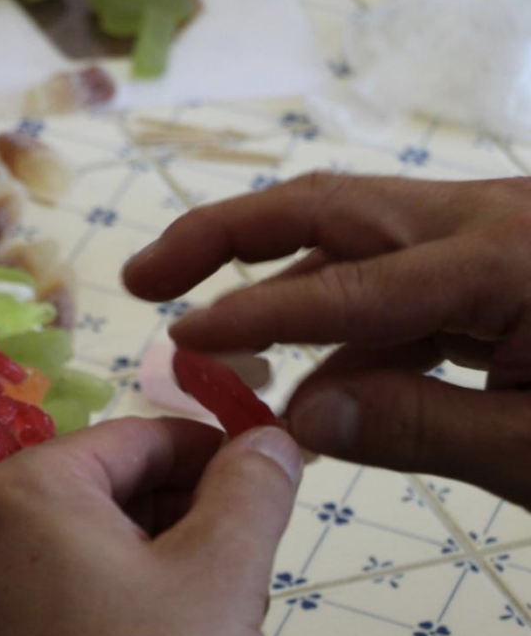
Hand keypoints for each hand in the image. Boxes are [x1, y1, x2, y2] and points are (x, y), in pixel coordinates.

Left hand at [0, 418, 301, 635]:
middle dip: (160, 513)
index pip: (124, 441)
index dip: (201, 452)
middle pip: (78, 498)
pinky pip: (11, 619)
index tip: (255, 479)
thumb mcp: (225, 580)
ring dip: (117, 566)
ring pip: (43, 560)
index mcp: (15, 496)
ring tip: (187, 613)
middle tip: (232, 555)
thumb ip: (251, 488)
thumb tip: (271, 437)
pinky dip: (68, 619)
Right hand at [123, 173, 530, 501]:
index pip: (351, 285)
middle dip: (224, 239)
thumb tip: (300, 418)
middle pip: (328, 207)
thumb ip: (419, 428)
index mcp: (510, 259)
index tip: (179, 338)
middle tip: (143, 279)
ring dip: (279, 289)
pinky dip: (346, 327)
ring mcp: (497, 232)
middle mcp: (493, 219)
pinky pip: (402, 280)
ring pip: (358, 240)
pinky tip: (312, 386)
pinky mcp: (502, 262)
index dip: (254, 314)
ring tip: (217, 355)